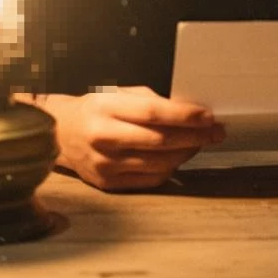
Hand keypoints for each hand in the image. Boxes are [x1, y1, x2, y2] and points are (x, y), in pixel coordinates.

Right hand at [33, 86, 225, 191]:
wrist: (60, 135)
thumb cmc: (95, 110)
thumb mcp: (117, 94)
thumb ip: (150, 102)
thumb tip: (189, 111)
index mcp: (106, 109)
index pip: (152, 113)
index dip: (184, 116)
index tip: (208, 116)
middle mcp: (104, 138)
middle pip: (160, 141)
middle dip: (194, 136)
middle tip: (216, 132)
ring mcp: (105, 165)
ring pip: (159, 163)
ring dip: (186, 153)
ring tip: (200, 143)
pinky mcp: (108, 183)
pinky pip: (150, 179)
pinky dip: (171, 169)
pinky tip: (179, 157)